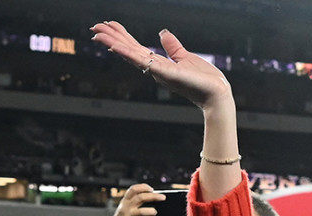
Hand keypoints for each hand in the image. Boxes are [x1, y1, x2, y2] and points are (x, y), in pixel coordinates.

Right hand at [87, 184, 162, 215]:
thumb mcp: (125, 211)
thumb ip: (136, 205)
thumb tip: (155, 202)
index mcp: (124, 202)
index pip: (133, 189)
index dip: (143, 187)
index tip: (152, 189)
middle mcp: (126, 208)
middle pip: (140, 198)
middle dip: (154, 196)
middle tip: (163, 197)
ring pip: (142, 211)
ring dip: (151, 211)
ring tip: (155, 212)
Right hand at [90, 21, 232, 113]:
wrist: (217, 92)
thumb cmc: (204, 79)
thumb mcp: (185, 57)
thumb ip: (173, 46)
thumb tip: (163, 33)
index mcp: (159, 64)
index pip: (136, 48)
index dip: (122, 37)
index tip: (109, 26)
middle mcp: (155, 68)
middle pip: (129, 50)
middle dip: (112, 38)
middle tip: (94, 27)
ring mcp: (158, 71)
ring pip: (131, 54)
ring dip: (113, 43)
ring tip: (97, 33)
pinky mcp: (165, 73)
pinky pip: (143, 61)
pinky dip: (127, 53)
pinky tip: (115, 46)